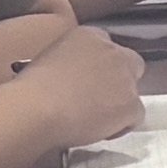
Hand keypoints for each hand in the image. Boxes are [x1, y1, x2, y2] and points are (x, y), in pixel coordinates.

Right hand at [17, 24, 151, 146]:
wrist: (37, 108)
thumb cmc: (31, 87)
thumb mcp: (48, 60)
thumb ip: (70, 61)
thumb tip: (72, 77)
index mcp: (89, 36)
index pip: (105, 46)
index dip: (99, 65)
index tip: (87, 79)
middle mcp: (113, 52)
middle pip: (130, 63)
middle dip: (119, 78)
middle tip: (98, 97)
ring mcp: (126, 78)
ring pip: (133, 92)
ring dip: (118, 103)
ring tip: (94, 119)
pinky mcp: (132, 104)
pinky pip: (135, 116)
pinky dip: (121, 125)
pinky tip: (101, 131)